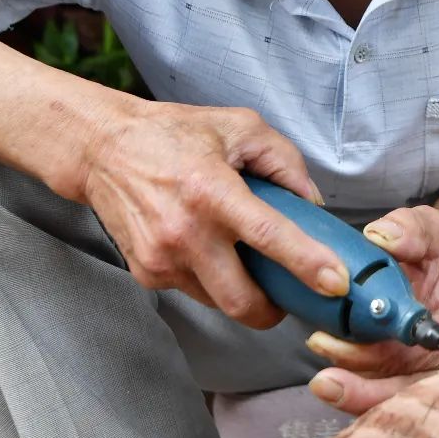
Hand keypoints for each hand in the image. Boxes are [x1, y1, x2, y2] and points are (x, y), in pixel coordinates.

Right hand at [81, 98, 348, 327]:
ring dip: (241, 293)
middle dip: (273, 310)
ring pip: (219, 302)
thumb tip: (313, 203)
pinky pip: (194, 292)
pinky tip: (206, 249)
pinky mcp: (147, 273)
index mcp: (212, 190)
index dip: (306, 263)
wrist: (103, 149)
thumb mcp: (239, 127)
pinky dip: (211, 280)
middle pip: (242, 300)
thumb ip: (285, 162)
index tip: (335, 283)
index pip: (268, 236)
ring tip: (241, 258)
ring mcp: (162, 258)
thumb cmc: (173, 134)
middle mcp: (185, 231)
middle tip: (287, 296)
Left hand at [307, 205, 438, 413]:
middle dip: (362, 392)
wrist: (423, 263)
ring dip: (349, 389)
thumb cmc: (428, 250)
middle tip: (324, 382)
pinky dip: (349, 387)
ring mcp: (413, 371)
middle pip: (403, 392)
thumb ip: (412, 229)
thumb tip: (384, 239)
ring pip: (382, 396)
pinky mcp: (390, 374)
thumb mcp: (427, 228)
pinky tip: (328, 378)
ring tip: (321, 371)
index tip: (347, 353)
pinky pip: (369, 390)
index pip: (422, 360)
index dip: (384, 364)